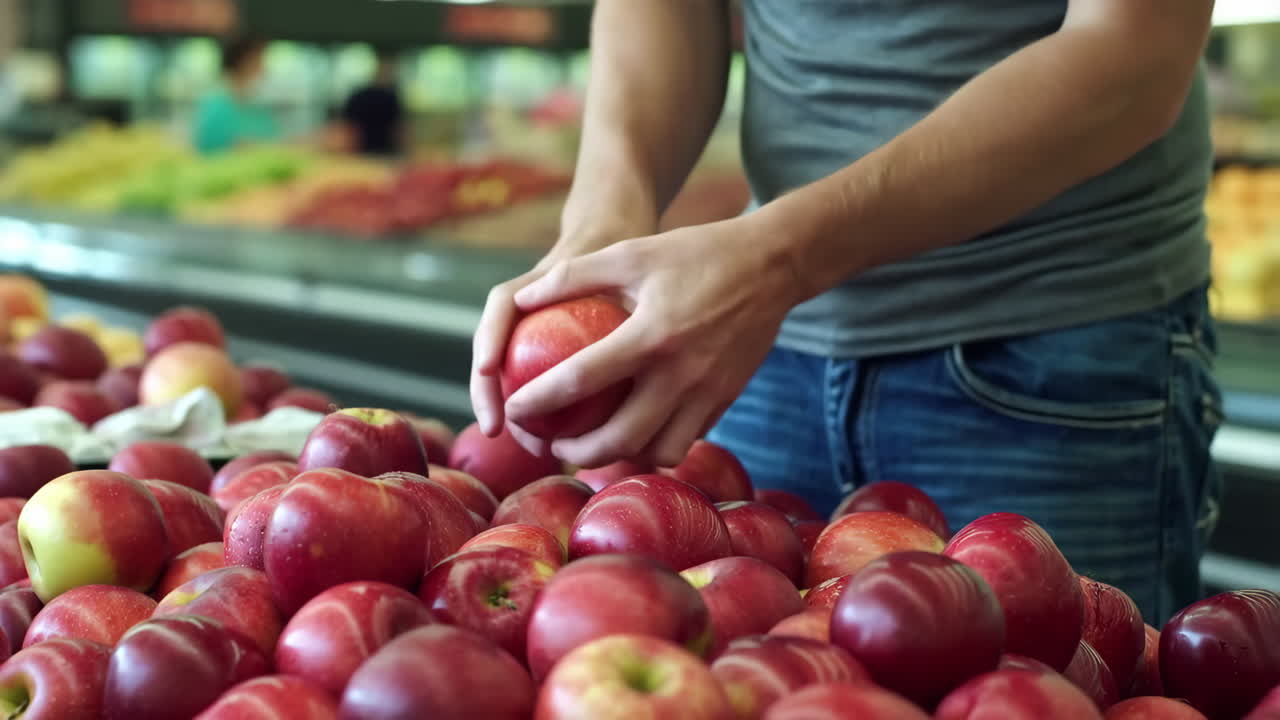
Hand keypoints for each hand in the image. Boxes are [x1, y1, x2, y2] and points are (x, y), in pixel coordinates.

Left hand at [502, 216, 803, 467]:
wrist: (773, 265)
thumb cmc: (695, 253)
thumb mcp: (632, 253)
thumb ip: (573, 276)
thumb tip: (519, 302)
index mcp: (651, 334)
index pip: (582, 380)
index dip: (541, 400)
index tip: (515, 409)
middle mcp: (681, 373)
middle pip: (620, 439)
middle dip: (577, 452)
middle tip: (552, 444)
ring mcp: (708, 392)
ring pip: (658, 452)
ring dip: (620, 458)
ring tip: (592, 446)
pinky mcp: (725, 399)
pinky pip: (686, 440)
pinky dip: (655, 446)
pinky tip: (634, 433)